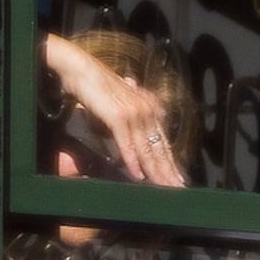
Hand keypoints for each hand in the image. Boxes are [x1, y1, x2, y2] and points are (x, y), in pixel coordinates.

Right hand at [43, 34, 185, 186]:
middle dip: (168, 171)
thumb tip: (133, 138)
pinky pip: (127, 143)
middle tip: (176, 189)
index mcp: (149, 109)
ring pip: (146, 148)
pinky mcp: (118, 116)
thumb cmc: (98, 87)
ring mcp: (134, 113)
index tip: (177, 178)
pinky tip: (137, 175)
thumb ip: (130, 119)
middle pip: (159, 147)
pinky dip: (132, 160)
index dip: (170, 161)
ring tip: (161, 187)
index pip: (162, 141)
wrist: (82, 71)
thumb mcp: (120, 104)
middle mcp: (147, 110)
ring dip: (154, 170)